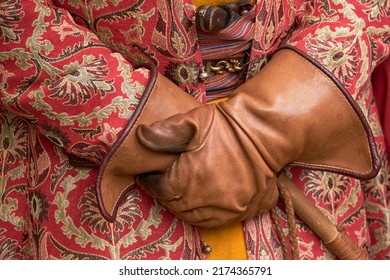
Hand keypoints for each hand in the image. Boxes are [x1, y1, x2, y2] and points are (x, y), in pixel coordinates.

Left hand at [136, 104, 278, 227]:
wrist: (265, 132)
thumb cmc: (228, 126)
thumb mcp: (193, 122)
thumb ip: (164, 132)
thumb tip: (140, 136)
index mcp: (190, 180)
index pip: (161, 190)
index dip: (151, 183)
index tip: (149, 176)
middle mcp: (208, 200)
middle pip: (177, 207)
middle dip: (167, 196)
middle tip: (164, 185)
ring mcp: (229, 208)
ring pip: (197, 218)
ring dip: (185, 208)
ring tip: (181, 195)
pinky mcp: (245, 210)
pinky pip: (219, 222)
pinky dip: (206, 215)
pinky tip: (203, 203)